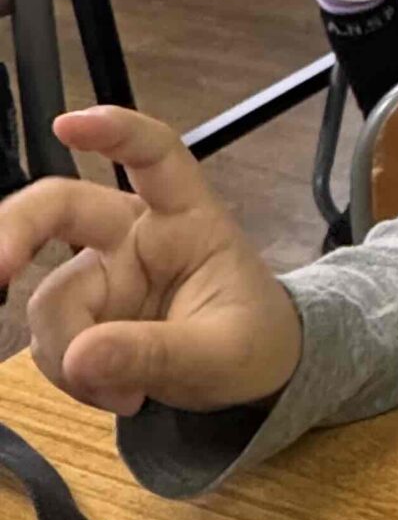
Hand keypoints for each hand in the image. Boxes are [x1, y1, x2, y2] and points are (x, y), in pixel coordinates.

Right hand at [0, 110, 303, 418]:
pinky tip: (113, 394)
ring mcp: (99, 274)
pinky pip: (48, 340)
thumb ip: (156, 353)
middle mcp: (132, 235)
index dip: (115, 132)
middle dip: (13, 234)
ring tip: (127, 395)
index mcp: (186, 219)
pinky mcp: (80, 314)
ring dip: (69, 354)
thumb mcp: (222, 354)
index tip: (69, 124)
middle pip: (56, 208)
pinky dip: (70, 375)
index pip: (155, 156)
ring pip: (48, 300)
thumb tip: (79, 358)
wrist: (250, 380)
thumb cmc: (252, 343)